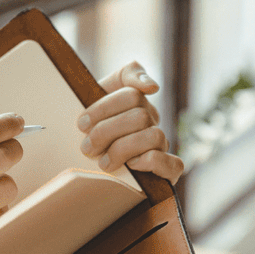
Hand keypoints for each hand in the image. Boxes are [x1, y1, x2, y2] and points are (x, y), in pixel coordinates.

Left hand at [78, 61, 183, 182]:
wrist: (88, 175)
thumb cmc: (92, 136)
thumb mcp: (94, 105)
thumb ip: (123, 79)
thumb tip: (152, 85)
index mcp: (136, 102)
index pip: (131, 94)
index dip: (104, 108)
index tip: (81, 124)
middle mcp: (152, 121)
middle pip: (139, 116)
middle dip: (108, 131)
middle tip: (87, 147)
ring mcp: (162, 145)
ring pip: (154, 136)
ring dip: (123, 149)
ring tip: (103, 162)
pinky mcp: (169, 171)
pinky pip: (172, 163)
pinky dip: (149, 162)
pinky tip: (130, 166)